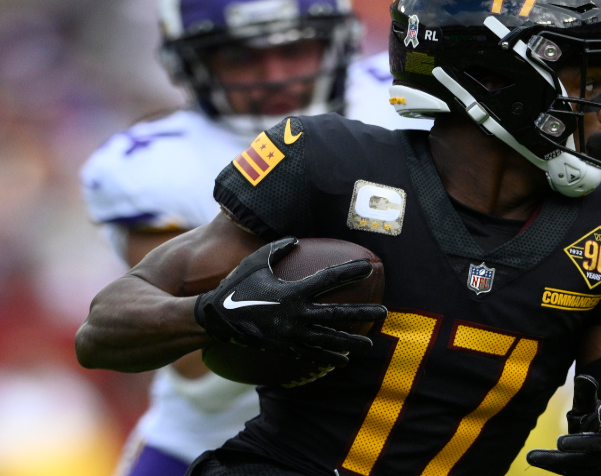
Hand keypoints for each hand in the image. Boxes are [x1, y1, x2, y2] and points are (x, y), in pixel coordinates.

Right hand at [194, 237, 387, 366]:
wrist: (216, 319)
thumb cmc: (237, 285)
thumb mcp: (256, 261)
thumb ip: (278, 248)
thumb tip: (297, 239)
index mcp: (292, 292)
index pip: (327, 280)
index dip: (349, 272)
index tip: (367, 267)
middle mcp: (295, 316)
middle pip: (337, 314)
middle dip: (362, 313)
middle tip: (384, 311)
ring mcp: (291, 335)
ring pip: (328, 340)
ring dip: (351, 342)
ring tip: (370, 344)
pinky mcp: (284, 348)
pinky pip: (311, 355)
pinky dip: (328, 357)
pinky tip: (343, 360)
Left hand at [527, 375, 600, 475]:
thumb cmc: (598, 425)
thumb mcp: (594, 409)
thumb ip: (587, 395)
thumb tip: (582, 378)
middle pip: (598, 445)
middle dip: (579, 443)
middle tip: (559, 442)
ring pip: (580, 464)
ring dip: (556, 460)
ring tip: (532, 455)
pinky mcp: (590, 475)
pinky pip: (569, 472)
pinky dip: (550, 466)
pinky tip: (532, 459)